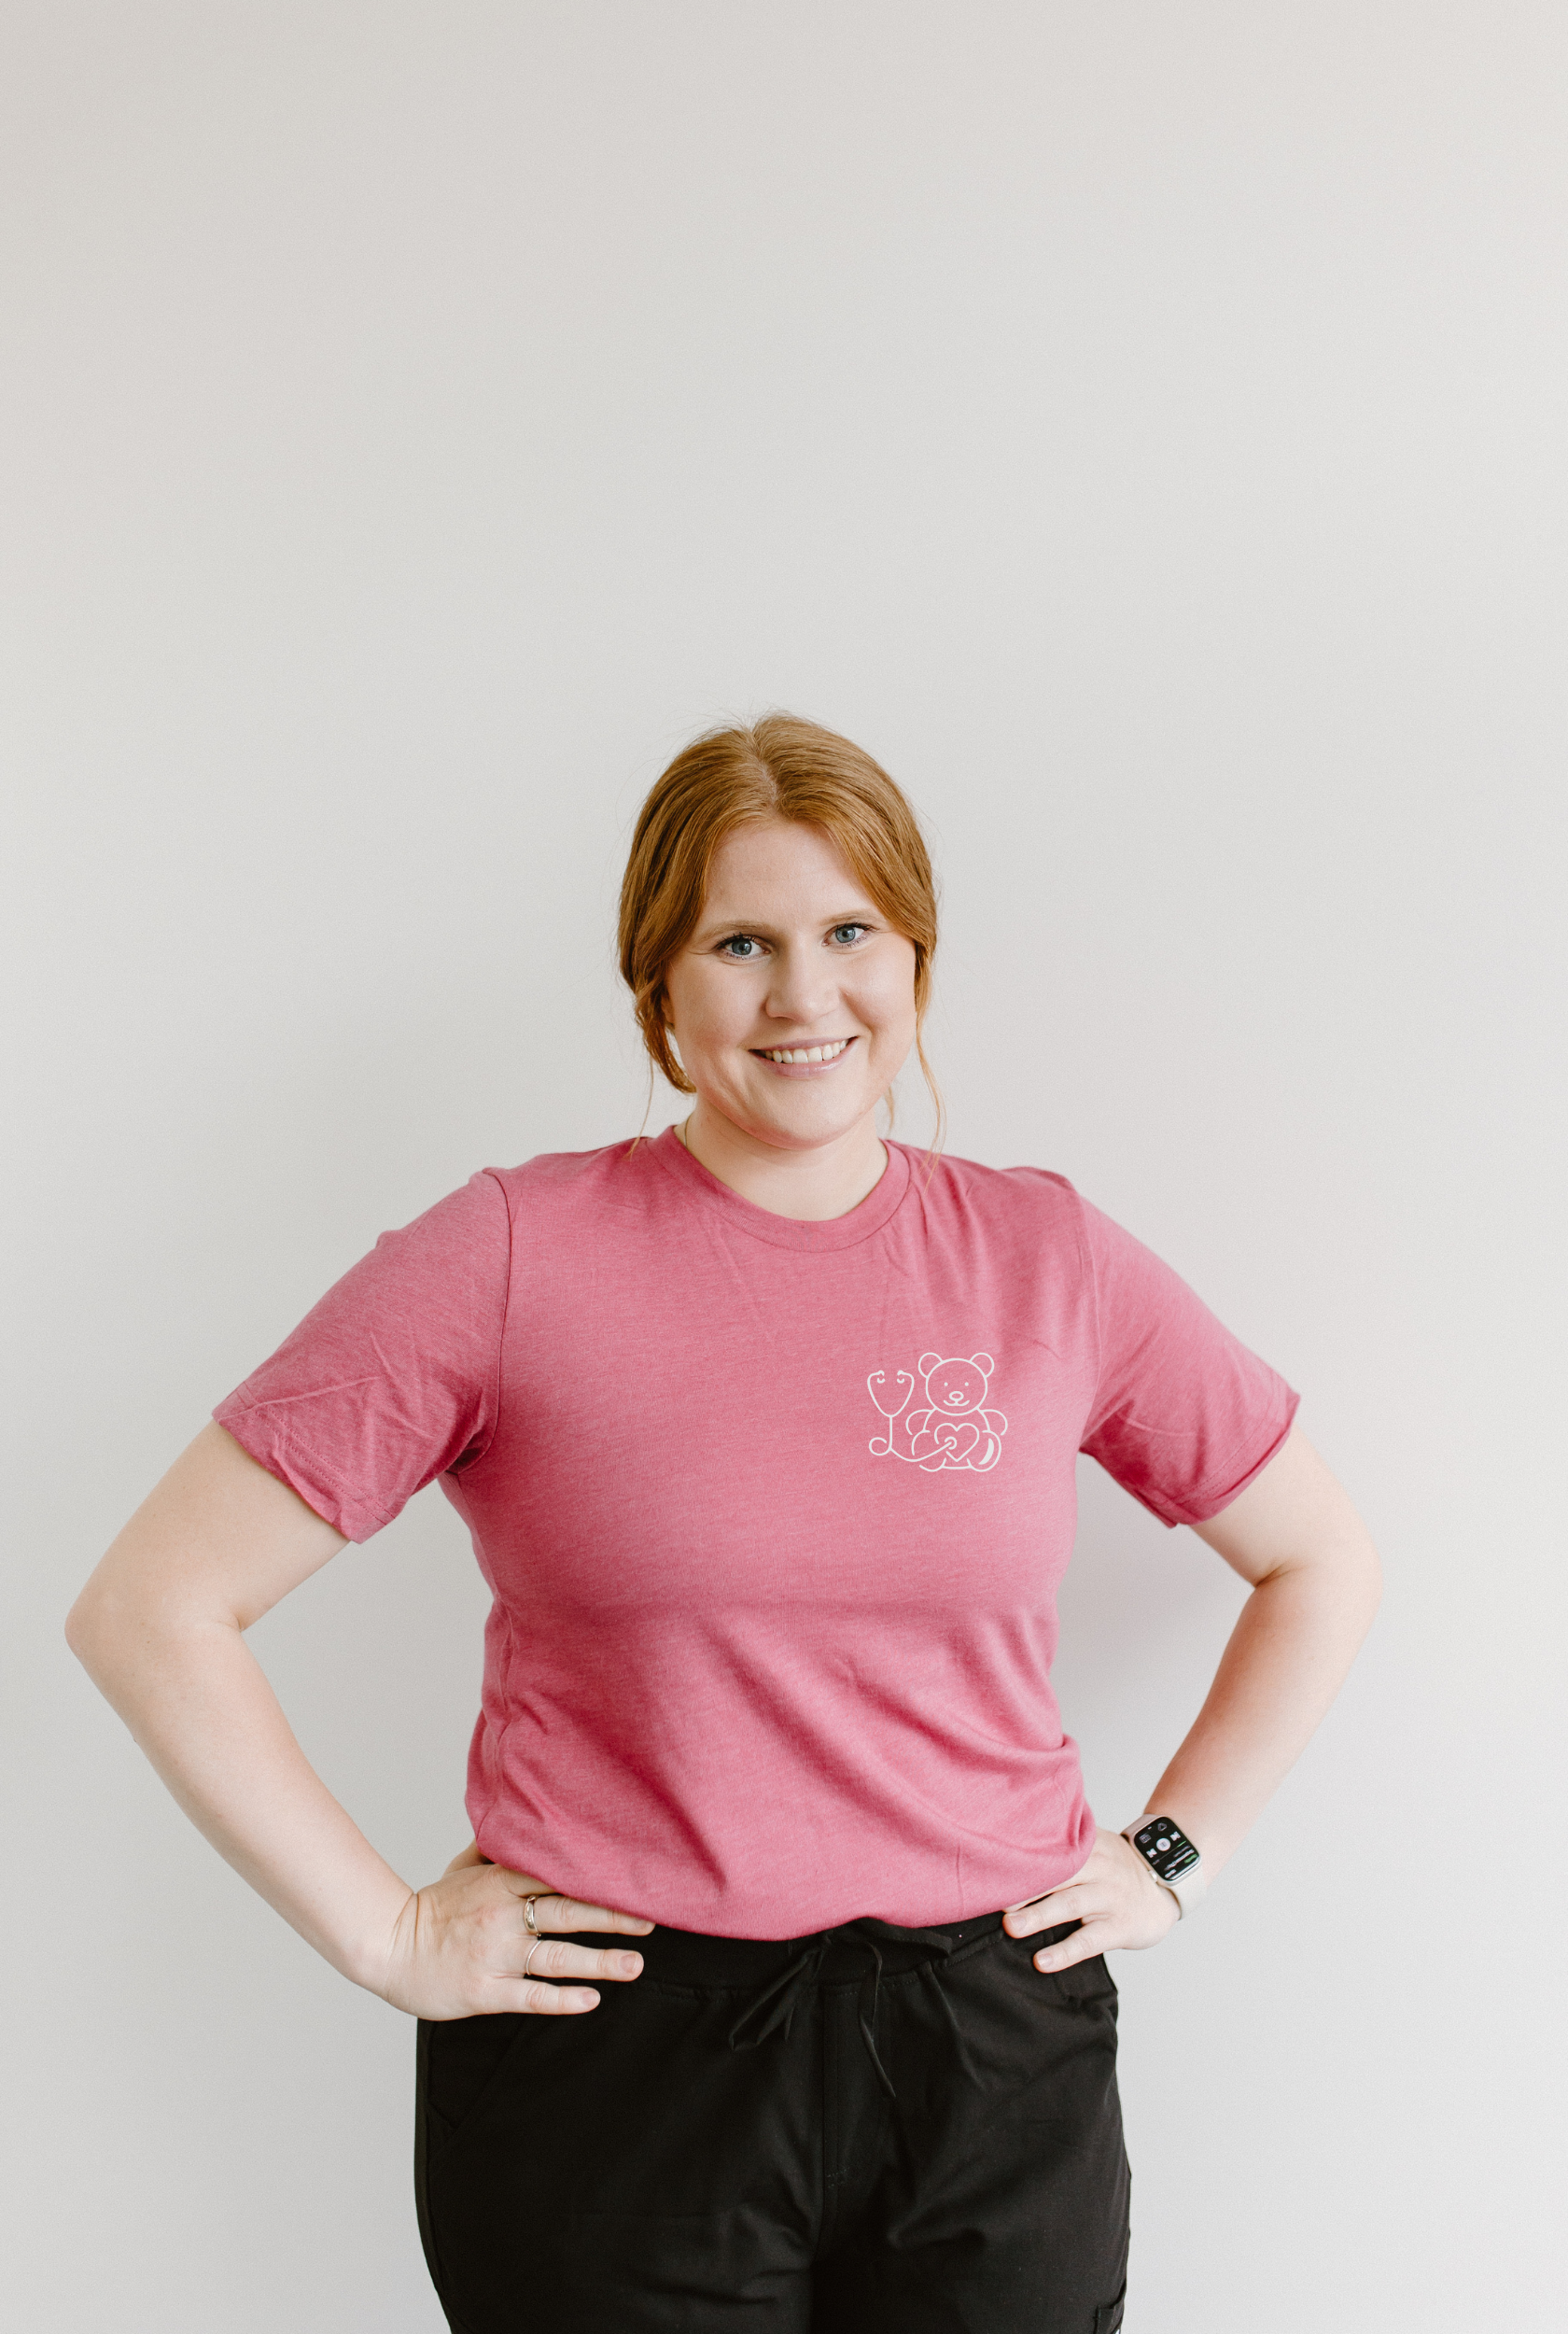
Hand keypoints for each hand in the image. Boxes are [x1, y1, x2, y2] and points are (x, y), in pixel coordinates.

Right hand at [376, 1841, 653, 2019]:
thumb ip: (496, 1849)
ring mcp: (496, 1955)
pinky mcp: (486, 1991)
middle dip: (613, 1917)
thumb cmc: (431, 1908)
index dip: (597, 1880)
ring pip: (557, 1957)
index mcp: (500, 1882)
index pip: (558, 1877)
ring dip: (600, 1961)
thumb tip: (522, 1822)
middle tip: (651, 1921)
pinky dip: (563, 1999)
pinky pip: (531, 1995)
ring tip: (635, 1965)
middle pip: (568, 1913)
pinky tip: (591, 1999)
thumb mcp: (462, 1868)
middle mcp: (503, 1917)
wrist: (388, 1948)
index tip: (632, 1880)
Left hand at [1003, 1827, 1178, 1972]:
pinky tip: (1042, 1961)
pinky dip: (1065, 1952)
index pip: (1050, 1849)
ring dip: (1038, 1916)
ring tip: (1011, 1928)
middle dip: (1023, 1886)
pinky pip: (1089, 1941)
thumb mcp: (1094, 1845)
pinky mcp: (1120, 1926)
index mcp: (1087, 1846)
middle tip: (992, 1897)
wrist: (1164, 1885)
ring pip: (1069, 1905)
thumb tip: (1009, 1848)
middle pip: (1056, 1874)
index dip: (1021, 1858)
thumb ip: (1061, 1846)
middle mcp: (1098, 1867)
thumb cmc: (1115, 1868)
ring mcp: (1110, 1897)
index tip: (991, 1867)